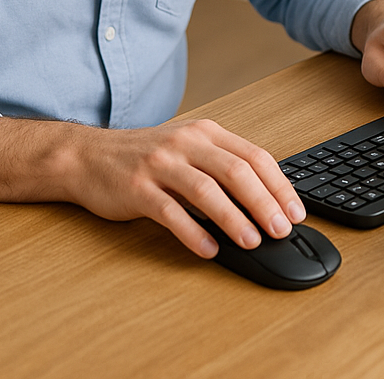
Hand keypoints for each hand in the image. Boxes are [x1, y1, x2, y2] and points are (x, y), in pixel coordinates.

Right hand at [0, 115, 305, 259]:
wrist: (88, 155)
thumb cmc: (144, 156)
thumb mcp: (188, 149)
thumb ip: (222, 165)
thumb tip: (266, 199)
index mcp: (205, 132)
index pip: (254, 156)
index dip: (279, 185)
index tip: (295, 211)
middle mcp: (185, 143)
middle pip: (236, 171)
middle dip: (265, 203)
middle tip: (281, 229)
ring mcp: (160, 164)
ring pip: (207, 191)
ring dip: (235, 219)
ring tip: (253, 241)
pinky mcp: (137, 188)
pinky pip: (171, 213)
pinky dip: (194, 233)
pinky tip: (210, 250)